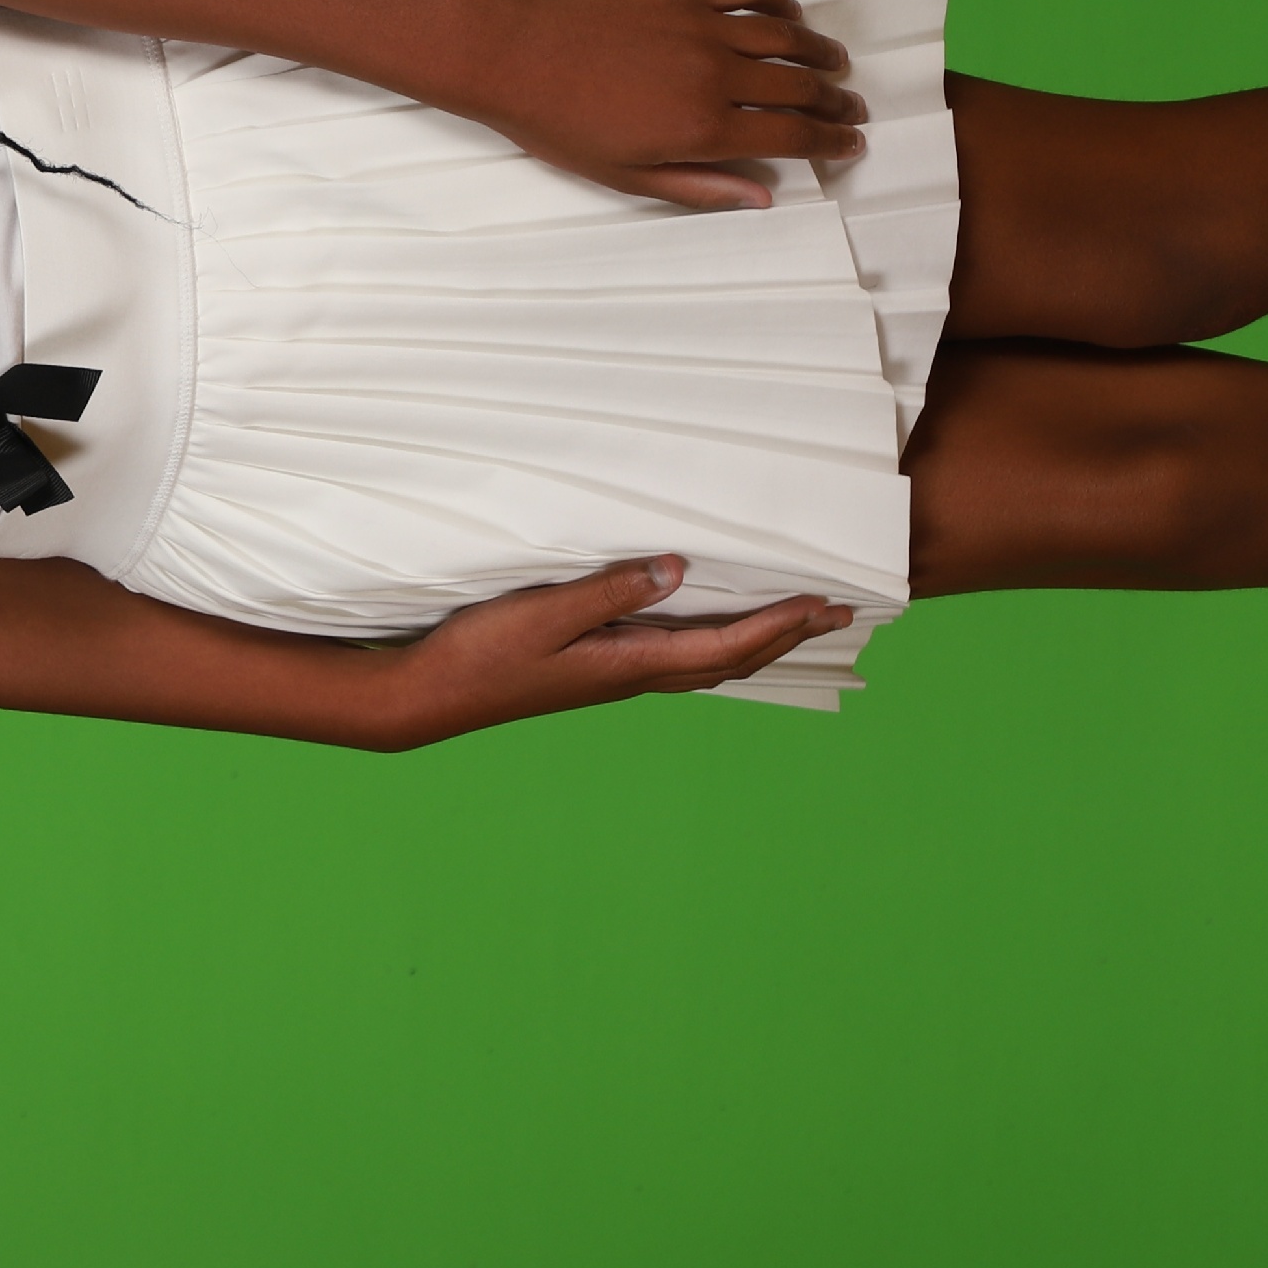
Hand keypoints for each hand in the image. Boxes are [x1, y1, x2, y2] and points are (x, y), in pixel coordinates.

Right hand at [363, 559, 855, 746]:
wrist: (430, 698)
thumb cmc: (479, 655)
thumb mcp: (541, 614)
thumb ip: (608, 590)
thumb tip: (677, 570)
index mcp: (628, 665)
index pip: (725, 647)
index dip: (779, 625)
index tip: (825, 604)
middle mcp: (631, 677)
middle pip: (730, 662)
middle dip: (786, 637)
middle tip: (837, 614)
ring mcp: (612, 678)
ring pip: (707, 665)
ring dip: (757, 643)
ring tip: (792, 623)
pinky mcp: (593, 672)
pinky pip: (677, 660)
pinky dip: (715, 646)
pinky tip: (708, 633)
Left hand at [435, 0, 865, 209]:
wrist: (509, 53)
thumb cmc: (554, 121)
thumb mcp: (623, 176)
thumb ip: (699, 186)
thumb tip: (758, 197)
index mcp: (702, 128)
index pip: (792, 136)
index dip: (831, 141)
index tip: (850, 142)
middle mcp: (714, 75)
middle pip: (800, 87)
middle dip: (835, 101)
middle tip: (850, 107)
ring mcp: (700, 25)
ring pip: (786, 37)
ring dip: (819, 52)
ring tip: (833, 63)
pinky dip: (778, 3)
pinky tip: (788, 16)